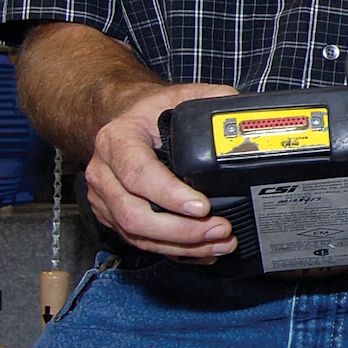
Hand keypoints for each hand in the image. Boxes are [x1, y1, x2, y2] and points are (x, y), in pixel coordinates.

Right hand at [85, 82, 240, 262]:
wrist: (127, 120)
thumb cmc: (153, 110)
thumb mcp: (181, 94)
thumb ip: (212, 100)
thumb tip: (243, 114)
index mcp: (117, 140)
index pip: (138, 174)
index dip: (170, 195)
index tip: (203, 207)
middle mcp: (104, 172)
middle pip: (135, 214)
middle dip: (181, 230)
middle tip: (219, 230)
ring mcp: (105, 198)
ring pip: (137, 234)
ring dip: (181, 246)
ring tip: (218, 245)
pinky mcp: (113, 216)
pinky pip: (140, 242)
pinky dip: (174, 251)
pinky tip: (202, 253)